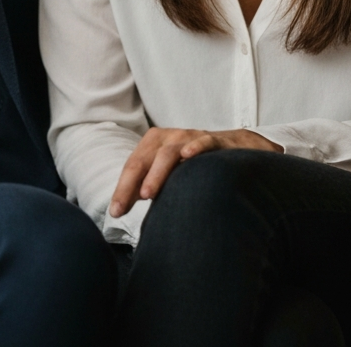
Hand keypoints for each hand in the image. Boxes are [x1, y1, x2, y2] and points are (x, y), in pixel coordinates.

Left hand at [108, 126, 281, 218]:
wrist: (235, 147)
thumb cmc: (194, 164)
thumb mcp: (169, 173)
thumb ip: (147, 186)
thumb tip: (121, 206)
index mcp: (154, 144)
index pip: (133, 166)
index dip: (122, 188)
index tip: (115, 213)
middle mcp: (169, 138)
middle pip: (144, 158)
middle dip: (130, 184)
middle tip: (122, 207)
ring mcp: (191, 137)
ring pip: (169, 152)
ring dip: (157, 172)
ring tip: (147, 194)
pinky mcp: (216, 140)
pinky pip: (204, 141)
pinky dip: (195, 146)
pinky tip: (188, 155)